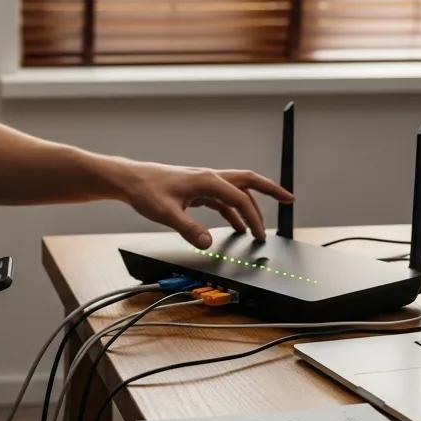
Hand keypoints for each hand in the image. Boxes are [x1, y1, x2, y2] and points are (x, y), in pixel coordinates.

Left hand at [114, 161, 293, 247]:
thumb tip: (208, 242)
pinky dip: (233, 212)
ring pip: (237, 191)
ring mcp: (204, 183)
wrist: (131, 180)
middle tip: (289, 200)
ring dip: (251, 207)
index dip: (254, 216)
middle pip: (249, 182)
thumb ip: (189, 229)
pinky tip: (236, 227)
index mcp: (207, 180)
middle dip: (271, 191)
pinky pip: (223, 200)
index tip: (262, 233)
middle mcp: (209, 177)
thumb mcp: (166, 214)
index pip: (239, 198)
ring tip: (261, 228)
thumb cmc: (147, 191)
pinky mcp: (198, 190)